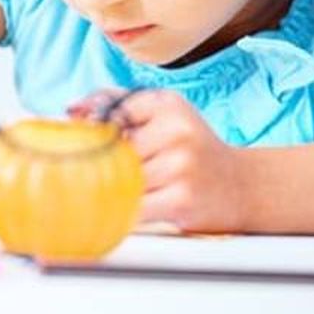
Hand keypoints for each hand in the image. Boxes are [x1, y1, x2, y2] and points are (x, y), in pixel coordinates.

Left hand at [72, 88, 248, 231]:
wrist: (242, 186)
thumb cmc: (191, 148)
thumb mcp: (162, 113)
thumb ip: (115, 104)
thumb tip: (71, 111)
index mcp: (168, 104)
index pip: (112, 112)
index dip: (97, 131)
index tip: (92, 142)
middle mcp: (177, 130)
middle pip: (113, 149)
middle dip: (108, 163)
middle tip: (111, 170)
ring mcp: (180, 166)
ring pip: (121, 178)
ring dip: (118, 188)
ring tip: (132, 188)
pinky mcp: (181, 199)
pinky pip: (132, 206)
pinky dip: (125, 209)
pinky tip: (132, 207)